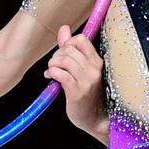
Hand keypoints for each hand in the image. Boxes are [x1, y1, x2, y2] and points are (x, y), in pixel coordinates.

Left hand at [44, 24, 107, 141]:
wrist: (94, 119)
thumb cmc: (88, 94)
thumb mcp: (82, 70)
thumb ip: (71, 48)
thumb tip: (64, 28)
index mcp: (97, 62)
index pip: (82, 39)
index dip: (68, 43)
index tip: (63, 53)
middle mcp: (94, 69)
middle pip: (70, 49)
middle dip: (57, 55)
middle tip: (55, 65)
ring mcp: (87, 81)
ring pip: (64, 60)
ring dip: (53, 64)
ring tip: (52, 71)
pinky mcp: (77, 92)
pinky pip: (60, 74)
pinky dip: (52, 73)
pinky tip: (51, 77)